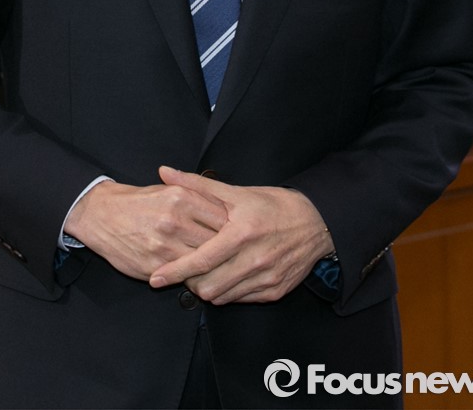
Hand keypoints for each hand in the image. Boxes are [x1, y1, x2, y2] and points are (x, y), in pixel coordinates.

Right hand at [64, 178, 227, 280]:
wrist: (102, 215)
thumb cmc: (139, 201)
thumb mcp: (169, 189)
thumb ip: (198, 199)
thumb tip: (227, 213)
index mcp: (181, 197)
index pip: (222, 217)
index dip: (232, 228)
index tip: (237, 234)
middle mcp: (175, 220)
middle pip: (216, 241)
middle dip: (227, 249)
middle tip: (235, 254)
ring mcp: (164, 245)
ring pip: (203, 262)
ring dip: (213, 267)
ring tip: (220, 267)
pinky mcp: (155, 266)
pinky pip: (184, 276)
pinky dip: (194, 277)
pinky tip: (198, 275)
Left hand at [148, 167, 331, 303]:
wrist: (316, 222)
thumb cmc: (273, 204)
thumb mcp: (236, 192)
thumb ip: (197, 185)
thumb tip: (164, 172)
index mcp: (241, 233)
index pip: (201, 260)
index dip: (175, 271)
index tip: (156, 278)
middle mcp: (254, 259)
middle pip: (208, 286)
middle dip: (191, 282)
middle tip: (186, 270)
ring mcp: (266, 278)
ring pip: (223, 297)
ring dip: (209, 287)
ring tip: (206, 271)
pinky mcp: (275, 291)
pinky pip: (241, 300)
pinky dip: (229, 291)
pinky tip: (228, 275)